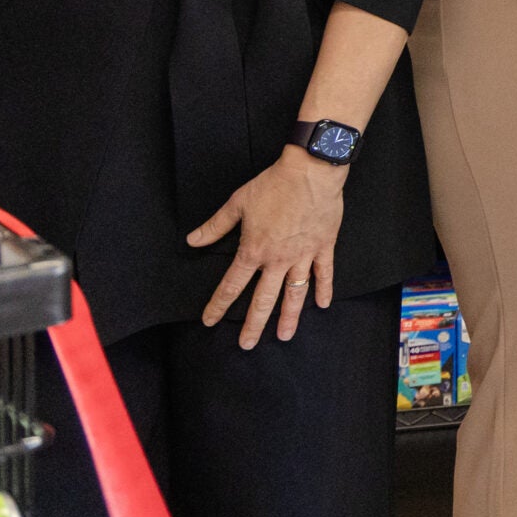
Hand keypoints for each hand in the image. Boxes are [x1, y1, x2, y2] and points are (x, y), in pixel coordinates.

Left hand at [187, 147, 346, 347]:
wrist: (310, 172)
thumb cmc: (274, 184)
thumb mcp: (238, 202)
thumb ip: (216, 226)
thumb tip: (192, 240)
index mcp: (254, 250)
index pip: (232, 285)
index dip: (218, 304)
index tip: (209, 321)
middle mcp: (278, 259)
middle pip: (263, 299)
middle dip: (253, 324)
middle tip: (247, 344)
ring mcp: (303, 255)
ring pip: (295, 293)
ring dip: (289, 317)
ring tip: (284, 336)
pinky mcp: (323, 246)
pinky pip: (324, 273)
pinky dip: (324, 289)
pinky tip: (322, 305)